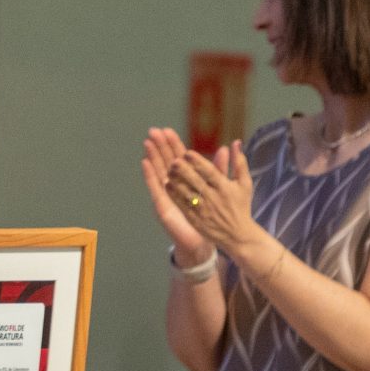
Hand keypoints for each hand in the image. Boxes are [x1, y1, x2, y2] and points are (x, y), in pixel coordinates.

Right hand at [141, 129, 212, 266]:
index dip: (173, 144)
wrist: (202, 240)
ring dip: (152, 156)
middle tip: (154, 130)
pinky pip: (155, 187)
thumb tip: (225, 148)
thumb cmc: (208, 215)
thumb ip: (219, 168)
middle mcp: (174, 184)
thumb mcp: (218, 188)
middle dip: (159, 146)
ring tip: (147, 142)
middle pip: (166, 161)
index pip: (178, 157)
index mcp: (187, 179)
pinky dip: (149, 174)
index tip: (168, 130)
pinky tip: (145, 162)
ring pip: (158, 171)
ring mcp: (167, 194)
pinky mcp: (162, 205)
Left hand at [166, 143, 264, 262]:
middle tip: (173, 160)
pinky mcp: (195, 220)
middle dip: (184, 170)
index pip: (210, 172)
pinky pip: (182, 206)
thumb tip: (235, 142)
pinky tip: (167, 185)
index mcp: (225, 188)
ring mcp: (204, 210)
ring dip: (176, 181)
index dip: (198, 162)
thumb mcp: (244, 184)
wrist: (238, 235)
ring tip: (167, 170)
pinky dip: (174, 195)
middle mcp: (214, 199)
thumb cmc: (241, 206)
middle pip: (196, 182)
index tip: (187, 152)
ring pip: (187, 193)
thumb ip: (239, 162)